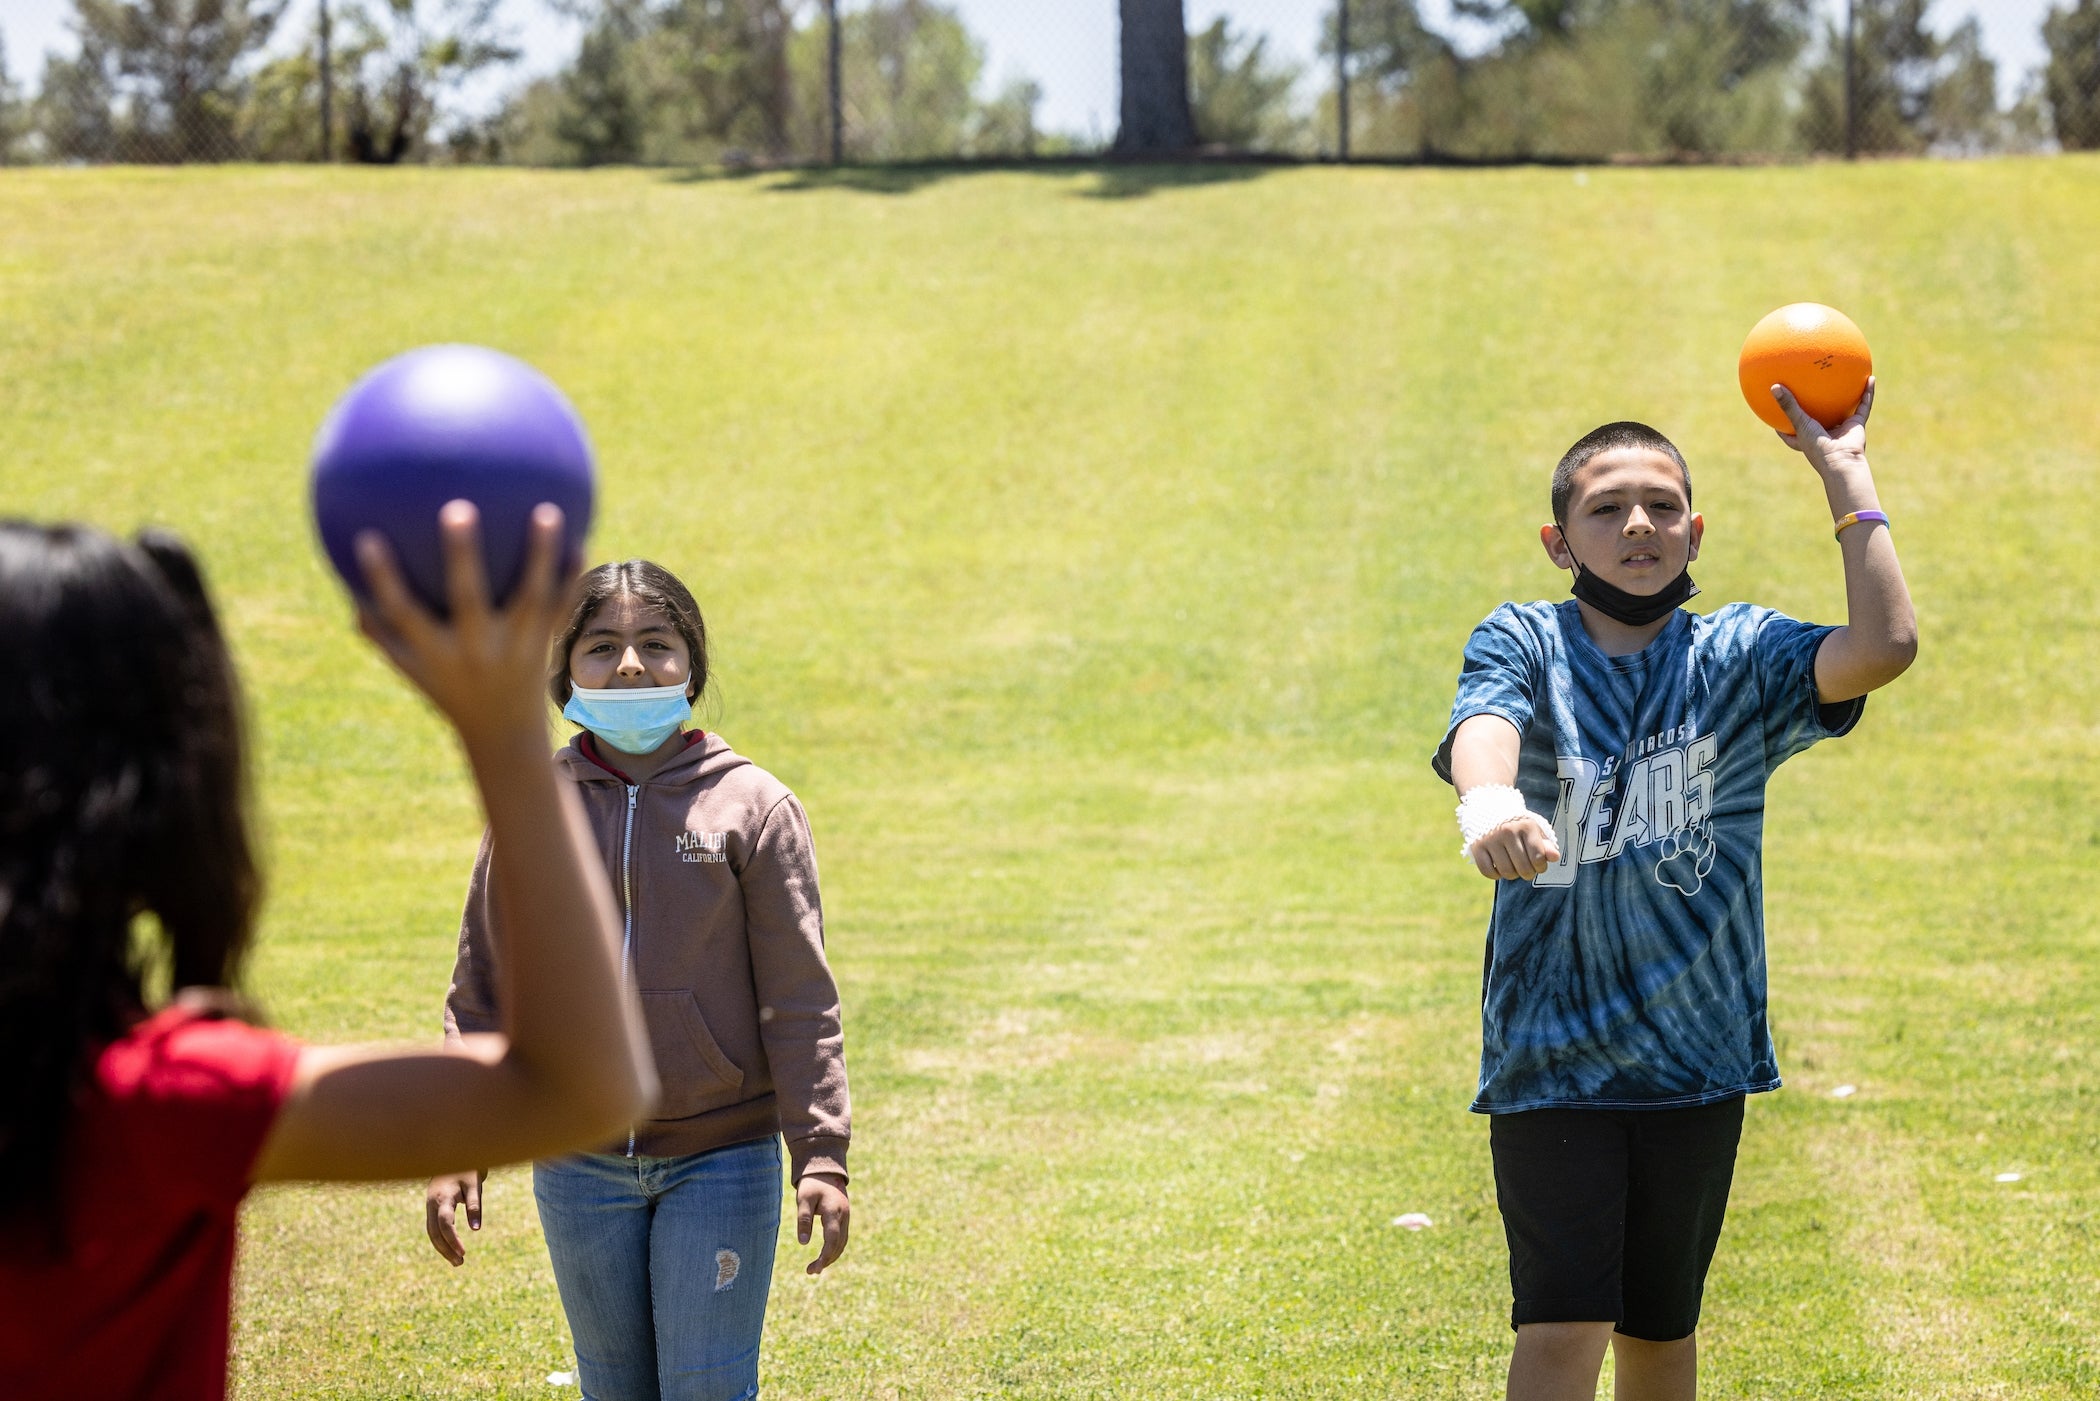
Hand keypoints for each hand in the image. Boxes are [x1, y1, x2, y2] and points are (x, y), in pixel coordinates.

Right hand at [355, 501, 576, 755]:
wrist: (502, 733)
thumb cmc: (448, 690)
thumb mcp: (409, 668)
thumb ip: (378, 630)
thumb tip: (345, 582)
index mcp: (435, 653)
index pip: (401, 613)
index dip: (382, 580)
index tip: (366, 538)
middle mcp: (474, 649)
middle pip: (467, 599)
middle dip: (461, 557)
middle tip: (457, 508)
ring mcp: (512, 648)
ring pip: (529, 597)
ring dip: (539, 555)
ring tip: (547, 510)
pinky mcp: (542, 646)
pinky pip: (559, 608)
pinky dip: (570, 578)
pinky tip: (580, 541)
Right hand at [425, 1169, 487, 1266]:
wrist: (454, 1154)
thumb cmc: (468, 1169)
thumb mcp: (474, 1185)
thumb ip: (474, 1205)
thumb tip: (476, 1229)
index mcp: (443, 1197)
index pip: (445, 1224)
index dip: (453, 1240)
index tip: (464, 1253)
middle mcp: (432, 1203)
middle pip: (434, 1232)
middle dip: (446, 1249)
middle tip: (460, 1263)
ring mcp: (430, 1205)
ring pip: (431, 1232)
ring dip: (442, 1247)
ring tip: (457, 1261)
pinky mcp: (432, 1207)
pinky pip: (433, 1227)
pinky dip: (441, 1239)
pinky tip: (450, 1248)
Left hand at [796, 1172, 849, 1274]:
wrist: (826, 1170)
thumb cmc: (812, 1184)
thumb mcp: (803, 1199)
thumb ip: (804, 1219)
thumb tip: (803, 1243)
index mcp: (833, 1211)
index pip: (832, 1239)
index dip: (824, 1256)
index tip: (813, 1269)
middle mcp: (843, 1216)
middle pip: (839, 1244)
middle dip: (827, 1260)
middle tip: (811, 1271)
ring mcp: (846, 1217)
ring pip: (842, 1243)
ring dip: (832, 1257)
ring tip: (816, 1268)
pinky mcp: (844, 1218)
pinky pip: (842, 1238)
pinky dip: (835, 1249)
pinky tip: (825, 1256)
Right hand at [1470, 815, 1559, 880]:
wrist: (1489, 809)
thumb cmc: (1518, 826)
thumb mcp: (1534, 830)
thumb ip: (1546, 845)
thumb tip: (1555, 857)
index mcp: (1526, 826)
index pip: (1538, 858)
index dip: (1541, 867)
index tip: (1538, 865)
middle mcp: (1508, 831)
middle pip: (1523, 868)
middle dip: (1528, 873)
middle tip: (1526, 869)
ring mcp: (1490, 839)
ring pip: (1506, 872)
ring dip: (1512, 875)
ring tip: (1513, 867)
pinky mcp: (1477, 846)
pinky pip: (1488, 871)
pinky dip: (1495, 875)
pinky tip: (1499, 868)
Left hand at [1770, 377, 1872, 480]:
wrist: (1842, 461)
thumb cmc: (1817, 446)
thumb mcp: (1799, 424)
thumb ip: (1789, 406)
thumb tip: (1774, 387)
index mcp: (1807, 439)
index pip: (1791, 432)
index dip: (1783, 422)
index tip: (1775, 413)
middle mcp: (1824, 433)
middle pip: (1819, 418)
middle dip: (1816, 407)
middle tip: (1809, 390)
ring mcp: (1841, 429)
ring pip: (1844, 409)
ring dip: (1847, 396)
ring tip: (1846, 378)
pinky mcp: (1856, 425)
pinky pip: (1864, 405)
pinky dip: (1868, 393)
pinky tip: (1870, 378)